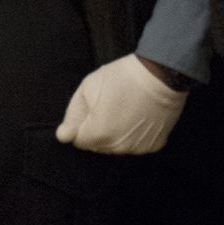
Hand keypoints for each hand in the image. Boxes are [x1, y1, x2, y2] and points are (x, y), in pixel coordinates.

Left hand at [56, 55, 187, 153]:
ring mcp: (137, 148)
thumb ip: (73, 116)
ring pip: (116, 146)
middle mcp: (117, 147)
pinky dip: (133, 135)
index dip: (80, 125)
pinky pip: (135, 144)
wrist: (160, 76)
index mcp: (98, 134)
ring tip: (123, 110)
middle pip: (97, 145)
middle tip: (107, 106)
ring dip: (114, 134)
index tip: (90, 110)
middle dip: (96, 130)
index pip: (79, 141)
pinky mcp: (154, 145)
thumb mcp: (88, 88)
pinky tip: (137, 116)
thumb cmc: (120, 78)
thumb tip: (63, 136)